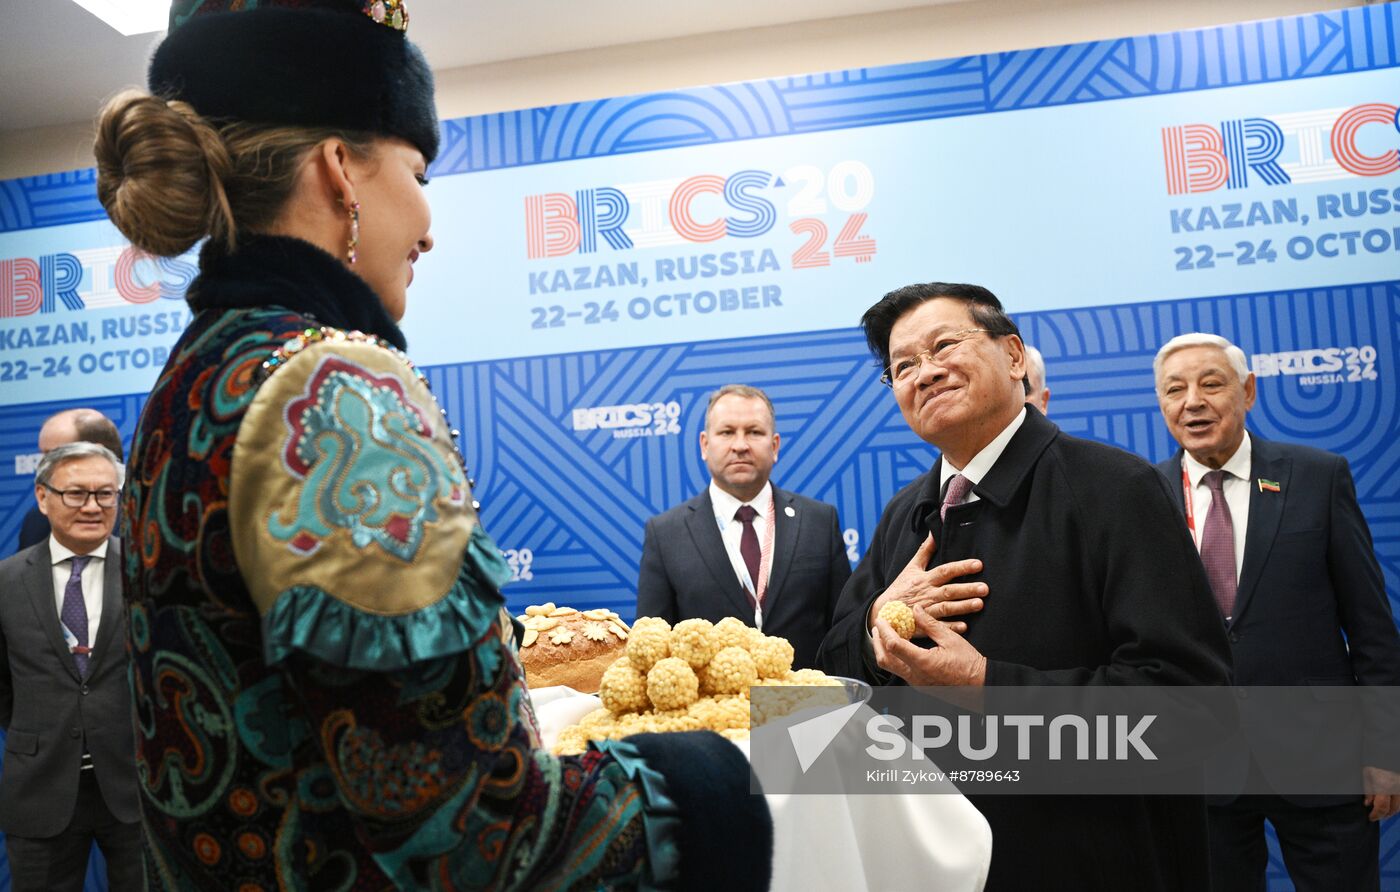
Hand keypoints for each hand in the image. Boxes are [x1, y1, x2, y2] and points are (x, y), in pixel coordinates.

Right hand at [867, 535, 986, 631]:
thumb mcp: (911, 568)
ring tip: (980, 604)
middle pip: (949, 590)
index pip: (945, 571)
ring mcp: (926, 611)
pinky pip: (939, 626)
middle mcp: (927, 594)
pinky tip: (964, 627)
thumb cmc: (901, 588)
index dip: (961, 567)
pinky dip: (950, 627)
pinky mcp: (923, 626)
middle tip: (985, 588)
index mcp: (925, 579)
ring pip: (946, 608)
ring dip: (963, 607)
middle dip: (967, 589)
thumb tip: (934, 533)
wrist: (884, 611)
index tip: (978, 565)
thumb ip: (925, 551)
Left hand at [871, 603, 986, 685]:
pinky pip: (899, 671)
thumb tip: (916, 609)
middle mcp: (915, 676)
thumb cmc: (969, 664)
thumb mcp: (950, 639)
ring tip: (885, 635)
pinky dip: (894, 657)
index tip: (881, 619)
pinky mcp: (919, 685)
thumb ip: (930, 624)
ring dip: (884, 650)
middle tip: (878, 627)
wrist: (980, 686)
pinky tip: (899, 646)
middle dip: (877, 641)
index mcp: (923, 662)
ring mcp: (916, 683)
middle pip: (885, 659)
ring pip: (890, 667)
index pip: (894, 645)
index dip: (884, 630)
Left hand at [1363, 766, 1399, 820]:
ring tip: (1383, 811)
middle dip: (1384, 814)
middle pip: (1394, 808)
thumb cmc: (1373, 762)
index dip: (1376, 814)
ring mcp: (1399, 787)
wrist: (1382, 751)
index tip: (1371, 817)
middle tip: (1376, 816)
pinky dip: (1397, 802)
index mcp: (1384, 785)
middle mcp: (1395, 787)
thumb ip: (1368, 790)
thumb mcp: (1366, 774)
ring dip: (1392, 810)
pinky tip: (1390, 802)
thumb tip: (1368, 803)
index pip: (1382, 806)